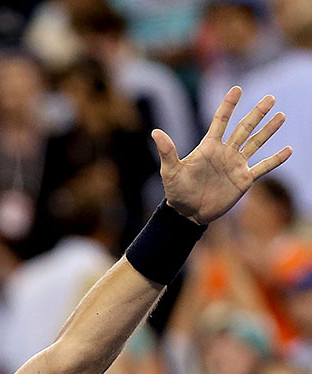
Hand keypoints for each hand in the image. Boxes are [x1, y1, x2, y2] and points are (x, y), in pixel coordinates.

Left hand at [153, 86, 291, 224]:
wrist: (188, 213)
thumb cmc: (176, 191)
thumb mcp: (170, 171)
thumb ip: (167, 151)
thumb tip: (155, 132)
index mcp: (208, 146)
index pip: (220, 121)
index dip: (228, 105)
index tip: (236, 89)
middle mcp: (225, 152)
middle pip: (244, 128)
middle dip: (256, 113)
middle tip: (270, 98)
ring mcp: (236, 165)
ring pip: (256, 143)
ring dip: (268, 130)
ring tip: (281, 116)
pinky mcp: (244, 180)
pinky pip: (263, 167)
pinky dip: (276, 159)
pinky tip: (288, 150)